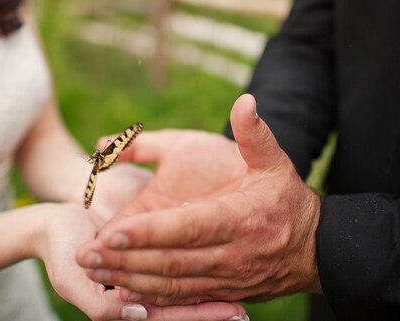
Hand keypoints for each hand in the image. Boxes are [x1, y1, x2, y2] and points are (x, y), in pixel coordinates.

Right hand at [38, 203, 247, 320]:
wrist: (53, 218)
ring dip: (209, 288)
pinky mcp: (146, 252)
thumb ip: (99, 305)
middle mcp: (136, 297)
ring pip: (182, 286)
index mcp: (120, 308)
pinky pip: (175, 263)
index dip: (199, 316)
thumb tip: (135, 317)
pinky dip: (197, 264)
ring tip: (243, 288)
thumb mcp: (72, 280)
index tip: (233, 313)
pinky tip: (221, 262)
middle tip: (245, 309)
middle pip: (180, 305)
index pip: (167, 316)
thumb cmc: (60, 247)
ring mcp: (143, 273)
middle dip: (211, 308)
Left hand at [76, 94, 321, 304]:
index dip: (149, 231)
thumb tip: (245, 100)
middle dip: (124, 259)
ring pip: (170, 284)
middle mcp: (230, 254)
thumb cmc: (288, 200)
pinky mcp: (222, 293)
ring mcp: (226, 279)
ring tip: (92, 270)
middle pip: (170, 261)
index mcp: (239, 219)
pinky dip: (149, 297)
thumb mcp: (275, 163)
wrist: (316, 249)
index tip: (110, 230)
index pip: (188, 228)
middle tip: (83, 255)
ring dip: (128, 278)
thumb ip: (255, 134)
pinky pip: (181, 299)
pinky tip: (120, 288)